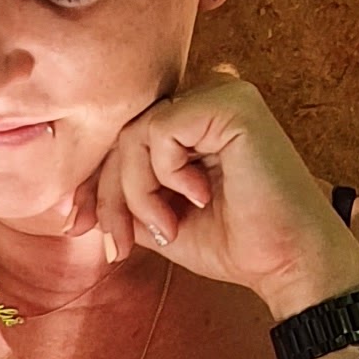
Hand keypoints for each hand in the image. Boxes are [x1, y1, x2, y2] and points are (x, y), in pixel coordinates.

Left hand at [91, 75, 358, 324]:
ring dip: (136, 191)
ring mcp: (224, 94)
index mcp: (199, 118)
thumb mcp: (162, 219)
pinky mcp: (231, 103)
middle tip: (121, 244)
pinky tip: (200, 197)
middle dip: (111, 195)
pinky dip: (163, 174)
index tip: (89, 231)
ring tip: (169, 227)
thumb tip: (70, 205)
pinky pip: (159, 130)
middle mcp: (211, 96)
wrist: (289, 264)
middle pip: (125, 133)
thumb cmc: (238, 244)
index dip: (100, 184)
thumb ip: (126, 198)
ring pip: (135, 132)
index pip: (127, 136)